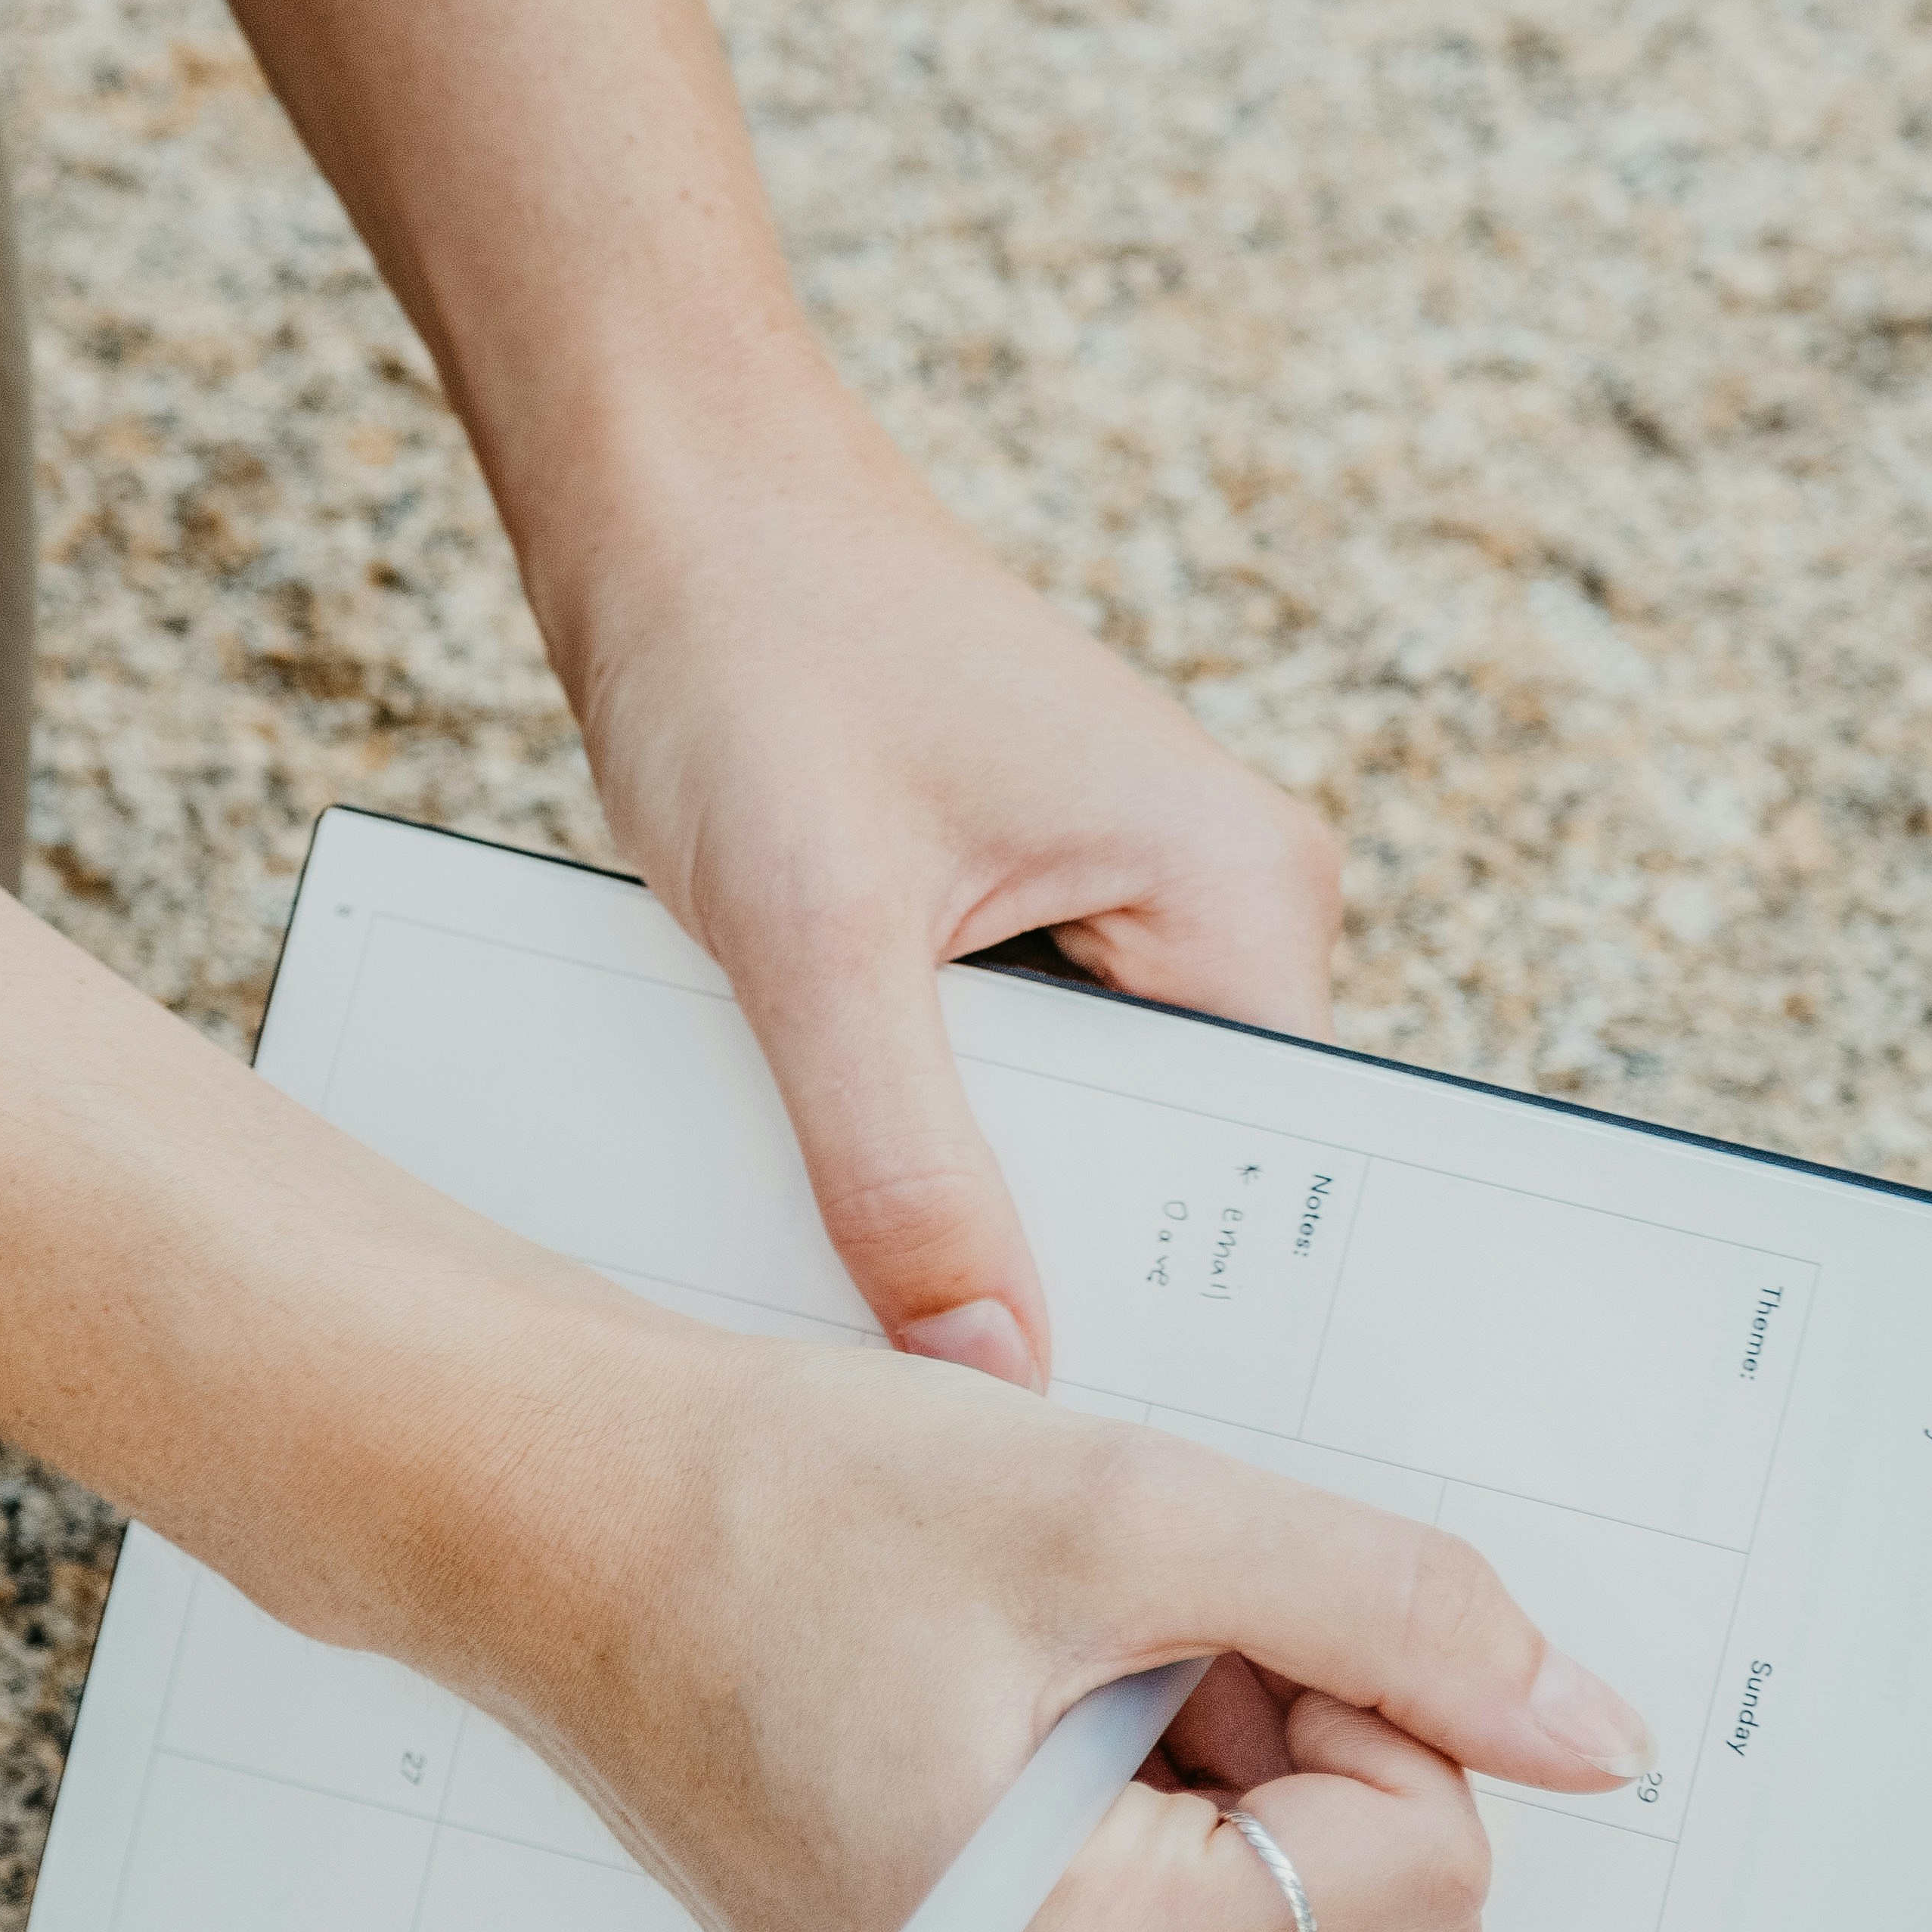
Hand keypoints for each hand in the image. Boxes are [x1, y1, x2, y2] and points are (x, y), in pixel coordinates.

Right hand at [417, 1311, 1652, 1931]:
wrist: (562, 1529)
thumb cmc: (783, 1507)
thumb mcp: (1132, 1508)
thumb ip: (1401, 1608)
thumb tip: (1596, 1734)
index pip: (1417, 1875)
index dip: (1370, 1702)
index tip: (1213, 1610)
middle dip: (1329, 1774)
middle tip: (1160, 1647)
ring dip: (1255, 1802)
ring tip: (1081, 1684)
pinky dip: (1180, 1839)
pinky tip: (1048, 1732)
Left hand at [538, 365, 1340, 1389]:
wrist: (667, 490)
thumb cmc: (754, 645)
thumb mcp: (815, 941)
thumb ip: (904, 1171)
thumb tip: (991, 1382)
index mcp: (1240, 897)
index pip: (1263, 1183)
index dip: (1167, 1317)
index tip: (1076, 1440)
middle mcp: (1222, 911)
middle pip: (1175, 1180)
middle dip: (1057, 1273)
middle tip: (942, 1395)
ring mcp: (1132, 920)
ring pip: (1079, 1147)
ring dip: (976, 1208)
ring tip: (878, 1281)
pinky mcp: (1037, 926)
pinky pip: (1011, 1091)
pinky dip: (930, 1142)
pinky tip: (848, 1183)